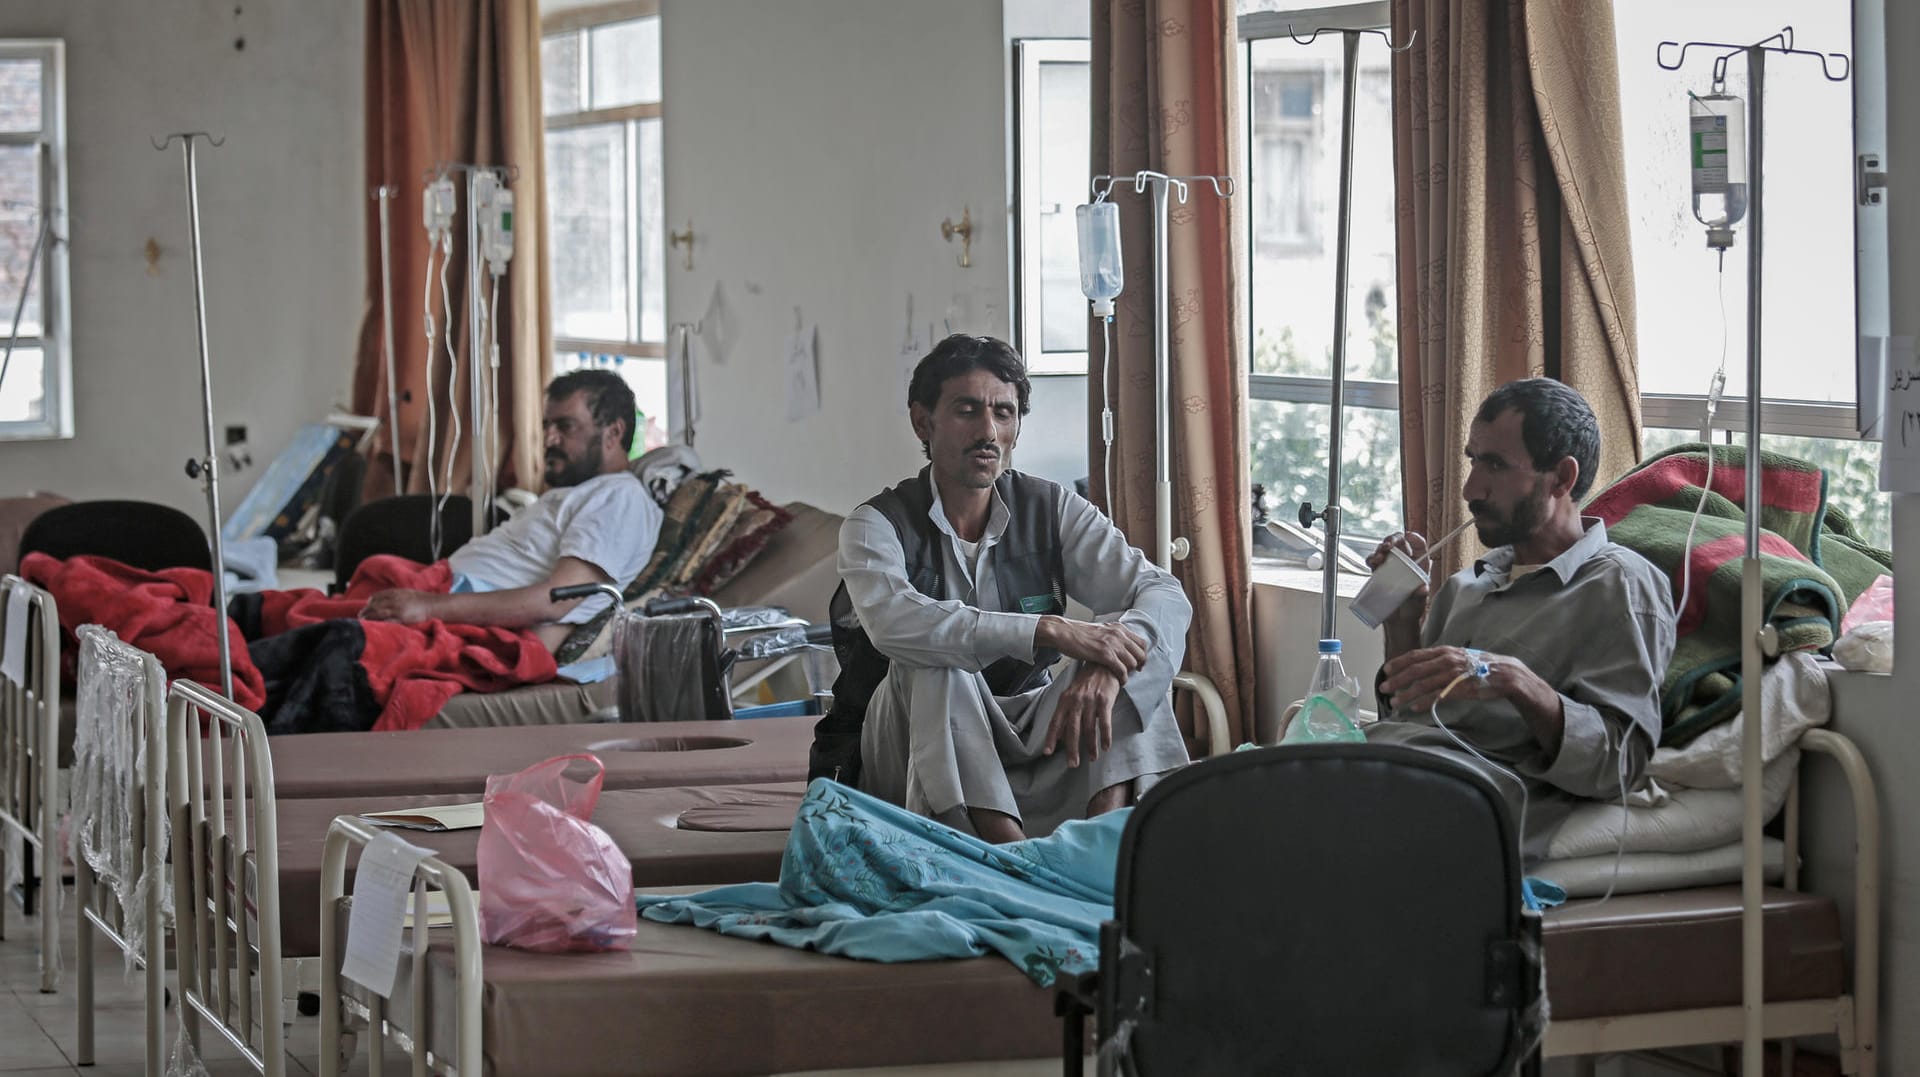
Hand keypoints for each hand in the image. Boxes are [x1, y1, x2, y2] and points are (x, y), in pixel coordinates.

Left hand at [361, 588, 438, 624]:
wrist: (433, 605)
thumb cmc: (422, 600)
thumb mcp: (407, 593)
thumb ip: (395, 595)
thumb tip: (385, 600)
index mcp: (395, 592)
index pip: (377, 596)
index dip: (370, 602)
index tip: (366, 607)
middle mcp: (394, 599)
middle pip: (375, 605)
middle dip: (366, 611)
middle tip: (360, 616)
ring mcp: (397, 609)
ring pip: (378, 613)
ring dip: (369, 617)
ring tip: (363, 622)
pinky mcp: (401, 618)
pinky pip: (387, 621)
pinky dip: (379, 623)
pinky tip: (375, 626)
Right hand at [1037, 617, 1147, 680]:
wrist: (1064, 632)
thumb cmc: (1078, 633)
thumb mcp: (1101, 630)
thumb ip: (1113, 636)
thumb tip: (1121, 645)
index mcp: (1118, 628)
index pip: (1141, 642)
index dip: (1143, 655)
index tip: (1139, 663)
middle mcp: (1118, 634)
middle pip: (1140, 653)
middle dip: (1139, 665)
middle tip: (1135, 672)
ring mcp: (1112, 644)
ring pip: (1132, 662)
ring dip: (1130, 672)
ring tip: (1124, 677)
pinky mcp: (1104, 654)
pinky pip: (1122, 670)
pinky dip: (1123, 678)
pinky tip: (1119, 681)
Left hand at [1045, 665, 1121, 766]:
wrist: (1104, 664)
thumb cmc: (1088, 681)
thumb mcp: (1073, 695)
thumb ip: (1066, 714)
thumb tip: (1060, 736)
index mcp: (1065, 699)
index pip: (1056, 721)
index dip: (1052, 738)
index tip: (1048, 752)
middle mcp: (1076, 700)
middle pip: (1072, 729)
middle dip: (1072, 748)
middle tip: (1073, 764)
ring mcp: (1091, 700)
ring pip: (1089, 728)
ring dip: (1091, 746)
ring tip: (1091, 758)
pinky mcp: (1105, 700)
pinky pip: (1105, 723)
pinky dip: (1105, 736)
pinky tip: (1105, 747)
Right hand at [1368, 531, 1430, 626]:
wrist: (1398, 621)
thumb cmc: (1412, 610)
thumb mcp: (1419, 603)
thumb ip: (1421, 596)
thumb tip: (1422, 589)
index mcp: (1419, 565)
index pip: (1419, 544)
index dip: (1414, 537)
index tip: (1408, 537)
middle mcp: (1405, 563)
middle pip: (1399, 542)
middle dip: (1392, 539)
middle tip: (1388, 545)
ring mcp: (1391, 566)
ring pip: (1385, 549)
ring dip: (1380, 548)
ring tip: (1379, 556)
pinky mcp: (1379, 573)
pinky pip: (1374, 561)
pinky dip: (1371, 559)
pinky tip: (1373, 562)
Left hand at [1381, 645, 1529, 712]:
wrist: (1505, 673)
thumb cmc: (1479, 666)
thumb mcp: (1457, 657)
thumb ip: (1439, 660)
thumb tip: (1419, 667)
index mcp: (1444, 651)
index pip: (1416, 655)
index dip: (1399, 662)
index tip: (1386, 670)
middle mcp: (1447, 660)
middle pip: (1415, 670)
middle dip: (1397, 680)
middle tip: (1384, 688)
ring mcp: (1454, 674)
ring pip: (1424, 684)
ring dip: (1407, 694)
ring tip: (1395, 702)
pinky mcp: (1461, 689)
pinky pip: (1438, 696)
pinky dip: (1424, 702)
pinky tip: (1414, 707)